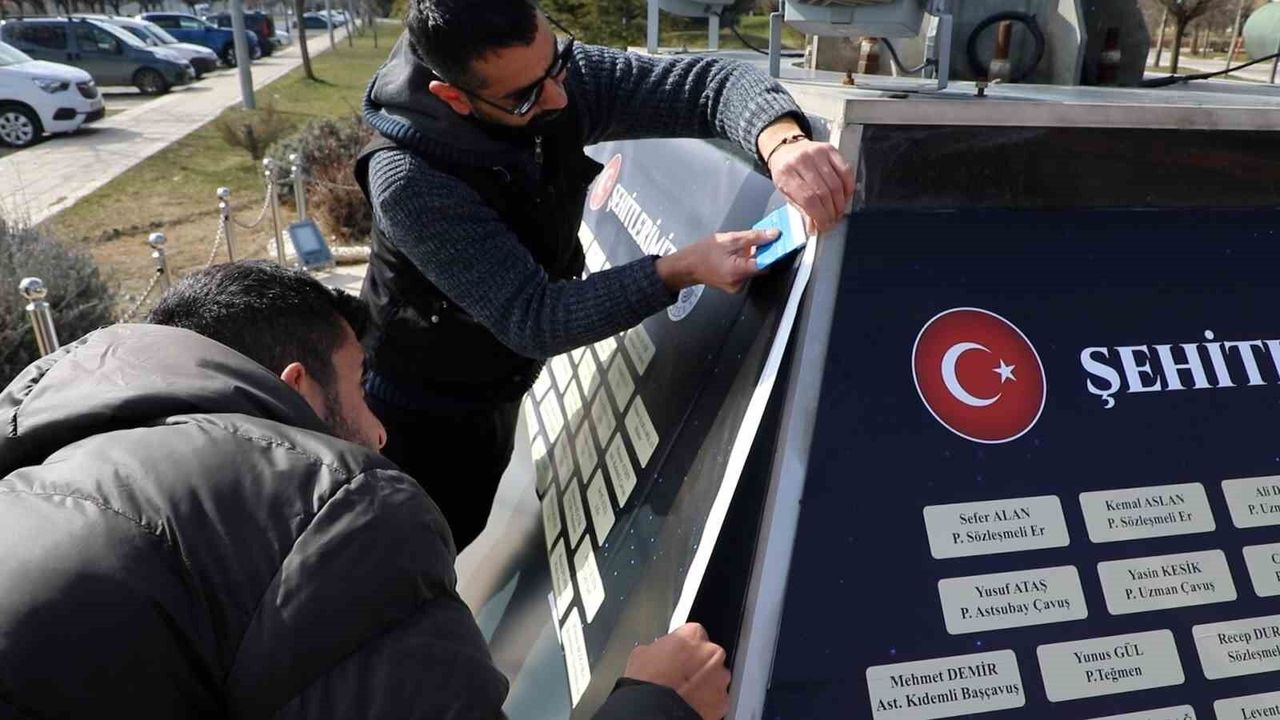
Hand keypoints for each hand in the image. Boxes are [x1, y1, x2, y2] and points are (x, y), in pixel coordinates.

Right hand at [622, 623, 730, 719]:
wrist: (653, 711)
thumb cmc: (648, 682)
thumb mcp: (642, 653)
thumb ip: (658, 647)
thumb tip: (658, 652)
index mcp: (693, 635)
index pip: (693, 634)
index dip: (684, 646)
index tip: (677, 654)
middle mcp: (712, 653)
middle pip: (708, 654)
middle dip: (697, 663)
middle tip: (680, 675)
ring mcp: (720, 678)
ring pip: (715, 677)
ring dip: (705, 682)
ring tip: (685, 692)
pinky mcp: (723, 701)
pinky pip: (717, 698)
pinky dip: (708, 701)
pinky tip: (691, 704)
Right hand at [655, 229, 775, 293]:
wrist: (687, 266)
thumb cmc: (703, 252)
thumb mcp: (729, 239)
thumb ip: (753, 237)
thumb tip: (774, 234)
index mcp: (737, 272)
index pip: (766, 263)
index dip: (773, 251)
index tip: (779, 241)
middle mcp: (739, 283)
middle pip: (760, 267)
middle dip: (761, 252)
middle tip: (758, 239)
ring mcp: (737, 287)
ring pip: (753, 269)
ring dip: (752, 257)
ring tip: (740, 247)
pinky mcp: (735, 287)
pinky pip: (746, 272)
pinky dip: (745, 262)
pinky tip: (736, 255)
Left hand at [767, 138, 853, 234]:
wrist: (785, 148)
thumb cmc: (786, 172)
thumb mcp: (786, 193)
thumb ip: (801, 210)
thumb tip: (814, 228)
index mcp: (786, 174)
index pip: (808, 200)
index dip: (820, 216)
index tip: (824, 226)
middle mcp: (801, 161)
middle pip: (824, 193)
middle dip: (831, 212)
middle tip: (832, 220)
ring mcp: (817, 153)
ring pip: (836, 184)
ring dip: (840, 203)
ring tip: (838, 211)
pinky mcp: (830, 149)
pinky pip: (845, 171)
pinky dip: (848, 187)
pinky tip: (845, 196)